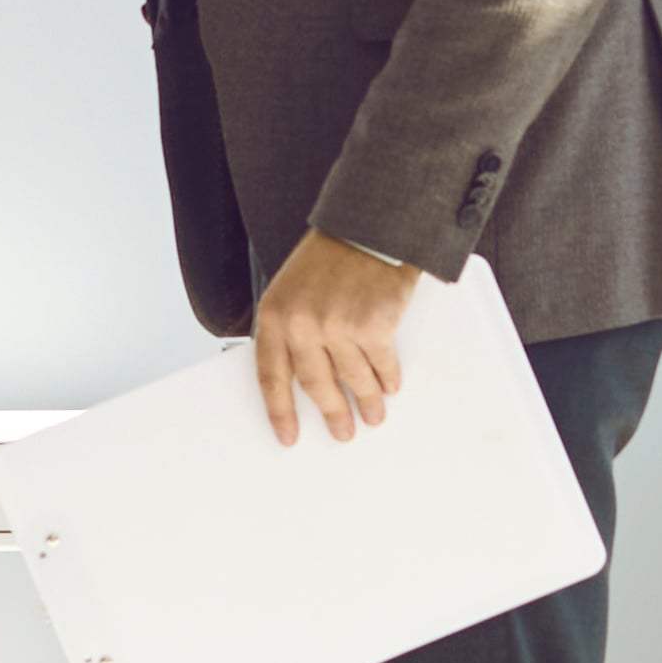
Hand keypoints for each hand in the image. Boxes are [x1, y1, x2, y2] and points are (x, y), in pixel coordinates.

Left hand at [249, 229, 420, 446]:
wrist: (368, 225)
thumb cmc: (331, 256)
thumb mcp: (293, 288)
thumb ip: (292, 327)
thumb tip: (304, 378)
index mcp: (275, 315)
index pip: (271, 376)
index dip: (280, 411)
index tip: (288, 436)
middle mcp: (301, 324)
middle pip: (315, 385)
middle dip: (332, 413)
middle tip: (343, 432)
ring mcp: (336, 325)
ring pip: (352, 379)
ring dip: (366, 402)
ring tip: (373, 415)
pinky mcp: (371, 325)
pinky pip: (381, 366)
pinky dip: (388, 379)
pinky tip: (390, 386)